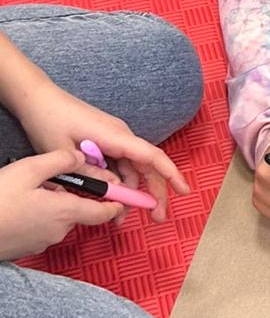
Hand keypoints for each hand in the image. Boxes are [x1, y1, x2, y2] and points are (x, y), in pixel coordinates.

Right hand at [0, 148, 129, 259]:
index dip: (118, 203)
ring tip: (29, 191)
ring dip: (53, 205)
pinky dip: (39, 216)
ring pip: (59, 219)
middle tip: (50, 180)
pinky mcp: (28, 248)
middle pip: (79, 211)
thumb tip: (80, 157)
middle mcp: (60, 230)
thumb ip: (60, 160)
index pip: (104, 211)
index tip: (128, 197)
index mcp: (66, 211)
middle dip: (73, 195)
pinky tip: (20, 206)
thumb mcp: (29, 169)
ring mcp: (43, 242)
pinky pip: (42, 228)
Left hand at [17, 82, 188, 223]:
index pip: (152, 157)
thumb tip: (112, 189)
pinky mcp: (105, 141)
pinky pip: (119, 164)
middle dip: (155, 193)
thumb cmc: (49, 120)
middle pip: (147, 167)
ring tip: (120, 217)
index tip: (184, 192)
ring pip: (132, 169)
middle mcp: (121, 136)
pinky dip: (118, 182)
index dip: (171, 174)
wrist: (38, 98)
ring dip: (132, 192)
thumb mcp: (65, 152)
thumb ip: (89, 173)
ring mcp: (114, 138)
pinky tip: (109, 198)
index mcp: (116, 136)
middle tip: (157, 219)